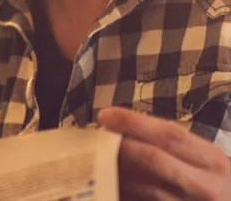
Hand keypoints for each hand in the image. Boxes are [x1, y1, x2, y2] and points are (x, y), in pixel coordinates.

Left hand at [99, 107, 230, 199]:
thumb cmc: (214, 184)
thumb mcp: (204, 163)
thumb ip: (173, 149)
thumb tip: (125, 132)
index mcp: (210, 159)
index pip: (169, 134)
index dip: (134, 122)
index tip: (105, 115)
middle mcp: (205, 184)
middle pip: (154, 158)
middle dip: (120, 146)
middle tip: (94, 139)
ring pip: (146, 188)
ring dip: (117, 174)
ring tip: (94, 163)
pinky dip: (125, 195)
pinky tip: (109, 189)